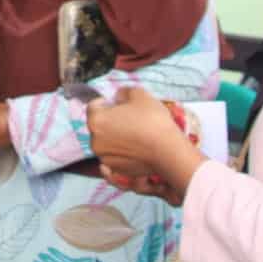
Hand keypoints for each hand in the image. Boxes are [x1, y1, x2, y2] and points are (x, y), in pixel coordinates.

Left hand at [85, 88, 204, 205]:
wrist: (168, 151)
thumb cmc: (152, 120)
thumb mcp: (139, 94)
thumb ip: (123, 92)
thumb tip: (118, 97)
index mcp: (96, 121)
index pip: (94, 106)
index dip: (106, 102)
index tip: (119, 103)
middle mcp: (95, 141)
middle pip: (99, 125)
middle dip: (111, 120)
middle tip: (130, 118)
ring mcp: (104, 157)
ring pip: (106, 141)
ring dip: (116, 136)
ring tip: (135, 133)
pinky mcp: (115, 169)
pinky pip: (115, 155)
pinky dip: (122, 151)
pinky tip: (137, 147)